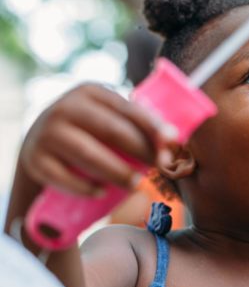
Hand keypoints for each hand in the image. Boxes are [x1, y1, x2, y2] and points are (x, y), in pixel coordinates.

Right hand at [20, 83, 176, 196]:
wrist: (41, 143)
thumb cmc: (91, 131)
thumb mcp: (109, 117)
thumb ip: (136, 123)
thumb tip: (175, 139)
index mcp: (92, 93)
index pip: (129, 109)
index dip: (153, 126)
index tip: (173, 140)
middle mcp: (66, 108)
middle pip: (112, 130)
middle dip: (141, 150)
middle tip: (161, 166)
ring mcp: (47, 133)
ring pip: (88, 154)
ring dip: (117, 172)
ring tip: (137, 185)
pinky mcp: (35, 159)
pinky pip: (64, 177)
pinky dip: (85, 187)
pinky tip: (101, 193)